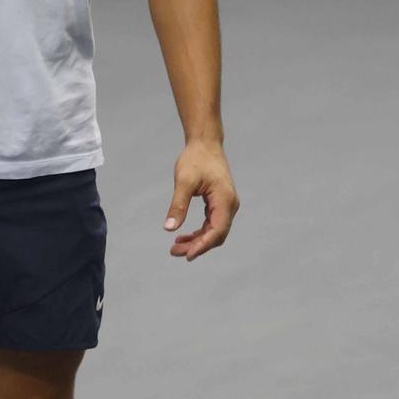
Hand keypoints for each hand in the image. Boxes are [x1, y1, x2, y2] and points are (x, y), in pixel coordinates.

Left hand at [163, 138, 238, 260]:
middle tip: (174, 252)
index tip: (187, 255)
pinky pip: (212, 224)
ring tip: (176, 247)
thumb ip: (178, 205)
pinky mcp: (220, 203)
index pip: (217, 231)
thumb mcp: (184, 182)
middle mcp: (230, 205)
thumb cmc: (195, 159)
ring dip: (197, 241)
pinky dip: (200, 232)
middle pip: (217, 235)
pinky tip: (184, 235)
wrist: (205, 143)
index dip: (202, 245)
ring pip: (214, 231)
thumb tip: (169, 228)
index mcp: (225, 200)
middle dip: (197, 246)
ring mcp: (227, 204)